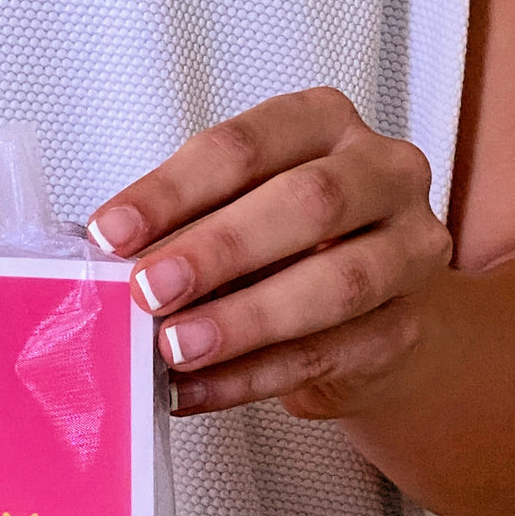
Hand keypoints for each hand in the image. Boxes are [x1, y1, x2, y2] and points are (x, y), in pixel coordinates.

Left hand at [88, 87, 452, 418]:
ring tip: (175, 348)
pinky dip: (249, 378)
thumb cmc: (285, 253)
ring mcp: (409, 251)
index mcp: (324, 125)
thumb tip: (106, 266)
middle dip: (218, 249)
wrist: (368, 319)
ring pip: (335, 283)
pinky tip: (193, 390)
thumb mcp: (233, 218)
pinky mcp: (404, 328)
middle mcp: (383, 173)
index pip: (246, 146)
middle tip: (149, 290)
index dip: (173, 191)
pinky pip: (325, 355)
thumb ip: (182, 231)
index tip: (109, 235)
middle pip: (308, 202)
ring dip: (243, 319)